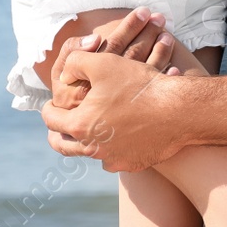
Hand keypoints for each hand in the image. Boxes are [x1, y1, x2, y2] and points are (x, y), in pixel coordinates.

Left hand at [41, 51, 188, 170]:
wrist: (179, 110)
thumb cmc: (140, 85)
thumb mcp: (103, 62)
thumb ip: (75, 63)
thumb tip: (64, 75)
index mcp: (81, 125)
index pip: (51, 120)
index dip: (48, 108)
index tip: (51, 103)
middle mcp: (93, 148)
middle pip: (63, 146)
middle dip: (57, 134)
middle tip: (58, 125)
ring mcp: (114, 159)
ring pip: (89, 154)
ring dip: (85, 142)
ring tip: (89, 129)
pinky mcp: (133, 164)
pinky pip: (115, 160)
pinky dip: (111, 149)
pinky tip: (117, 136)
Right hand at [49, 7, 167, 108]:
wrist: (74, 132)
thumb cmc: (67, 95)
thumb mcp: (61, 74)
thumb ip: (72, 52)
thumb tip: (96, 38)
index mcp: (89, 77)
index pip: (113, 45)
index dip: (129, 27)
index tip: (143, 12)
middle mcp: (108, 91)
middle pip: (133, 55)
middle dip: (149, 33)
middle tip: (160, 17)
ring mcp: (123, 105)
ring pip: (147, 71)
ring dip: (160, 50)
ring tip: (168, 34)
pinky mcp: (134, 115)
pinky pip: (154, 93)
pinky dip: (165, 77)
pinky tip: (175, 67)